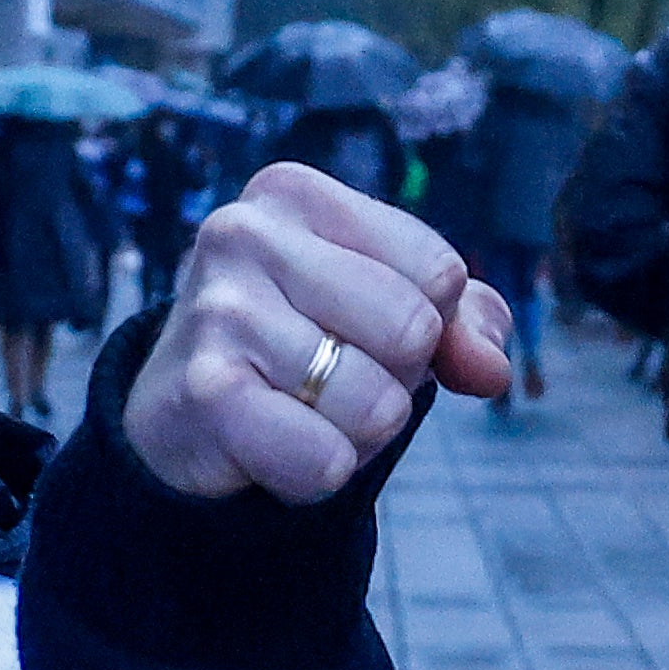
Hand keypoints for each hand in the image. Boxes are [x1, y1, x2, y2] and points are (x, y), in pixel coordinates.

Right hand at [123, 167, 510, 504]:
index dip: (429, 326)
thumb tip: (489, 367)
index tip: (366, 332)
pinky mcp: (205, 392)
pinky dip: (320, 474)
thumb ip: (462, 323)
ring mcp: (220, 312)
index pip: (440, 272)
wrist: (179, 416)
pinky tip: (275, 448)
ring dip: (357, 433)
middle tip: (333, 378)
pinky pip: (327, 459)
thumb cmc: (297, 346)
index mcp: (296, 195)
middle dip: (395, 379)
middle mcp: (247, 234)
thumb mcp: (384, 309)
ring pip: (377, 403)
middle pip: (414, 331)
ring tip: (301, 412)